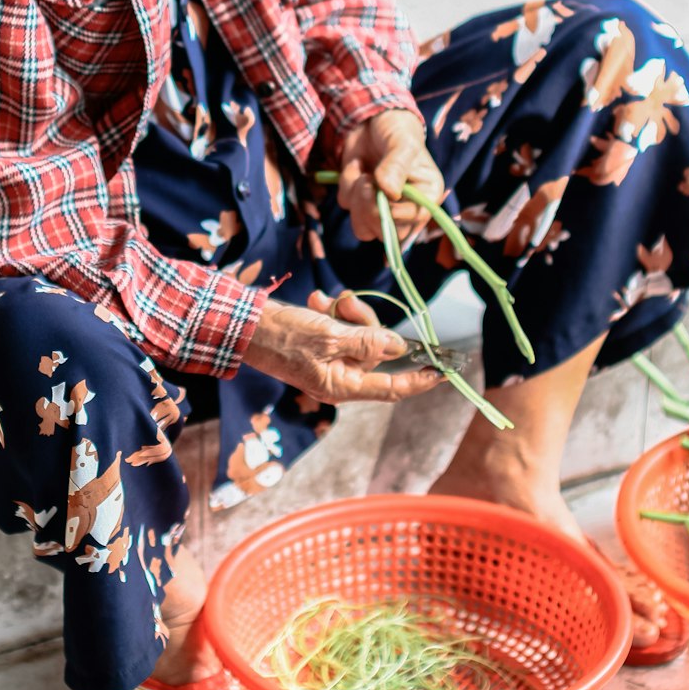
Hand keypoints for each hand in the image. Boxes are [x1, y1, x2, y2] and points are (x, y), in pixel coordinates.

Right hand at [241, 291, 442, 403]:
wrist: (245, 324)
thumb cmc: (283, 335)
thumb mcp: (328, 336)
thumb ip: (367, 341)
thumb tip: (398, 346)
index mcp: (342, 385)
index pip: (390, 388)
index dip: (418, 381)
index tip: (443, 371)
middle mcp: (339, 375)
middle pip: (375, 351)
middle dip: (366, 323)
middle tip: (347, 305)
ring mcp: (330, 359)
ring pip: (360, 333)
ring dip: (347, 312)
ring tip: (325, 302)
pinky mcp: (321, 342)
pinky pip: (341, 325)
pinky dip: (332, 310)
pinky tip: (316, 301)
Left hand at [339, 109, 444, 243]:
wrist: (373, 116)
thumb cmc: (397, 129)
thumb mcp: (401, 143)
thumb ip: (396, 166)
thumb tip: (389, 192)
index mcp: (426, 198)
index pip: (408, 225)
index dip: (387, 211)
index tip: (378, 186)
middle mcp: (407, 209)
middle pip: (385, 234)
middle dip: (369, 208)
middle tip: (367, 179)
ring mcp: (382, 207)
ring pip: (363, 228)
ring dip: (355, 200)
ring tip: (362, 173)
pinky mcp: (360, 200)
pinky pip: (347, 206)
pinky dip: (346, 185)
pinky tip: (357, 166)